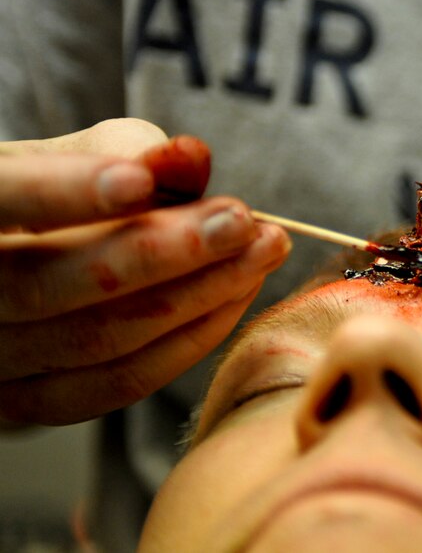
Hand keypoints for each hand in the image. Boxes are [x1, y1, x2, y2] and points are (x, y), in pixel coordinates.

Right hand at [0, 119, 290, 425]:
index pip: (1, 200)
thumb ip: (125, 151)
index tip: (141, 179)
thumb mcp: (67, 156)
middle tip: (242, 221)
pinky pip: (117, 384)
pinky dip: (187, 340)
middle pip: (50, 285)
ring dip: (196, 295)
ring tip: (260, 251)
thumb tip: (191, 159)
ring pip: (94, 341)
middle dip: (163, 251)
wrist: (11, 265)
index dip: (66, 193)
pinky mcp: (27, 406)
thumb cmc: (46, 196)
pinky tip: (237, 294)